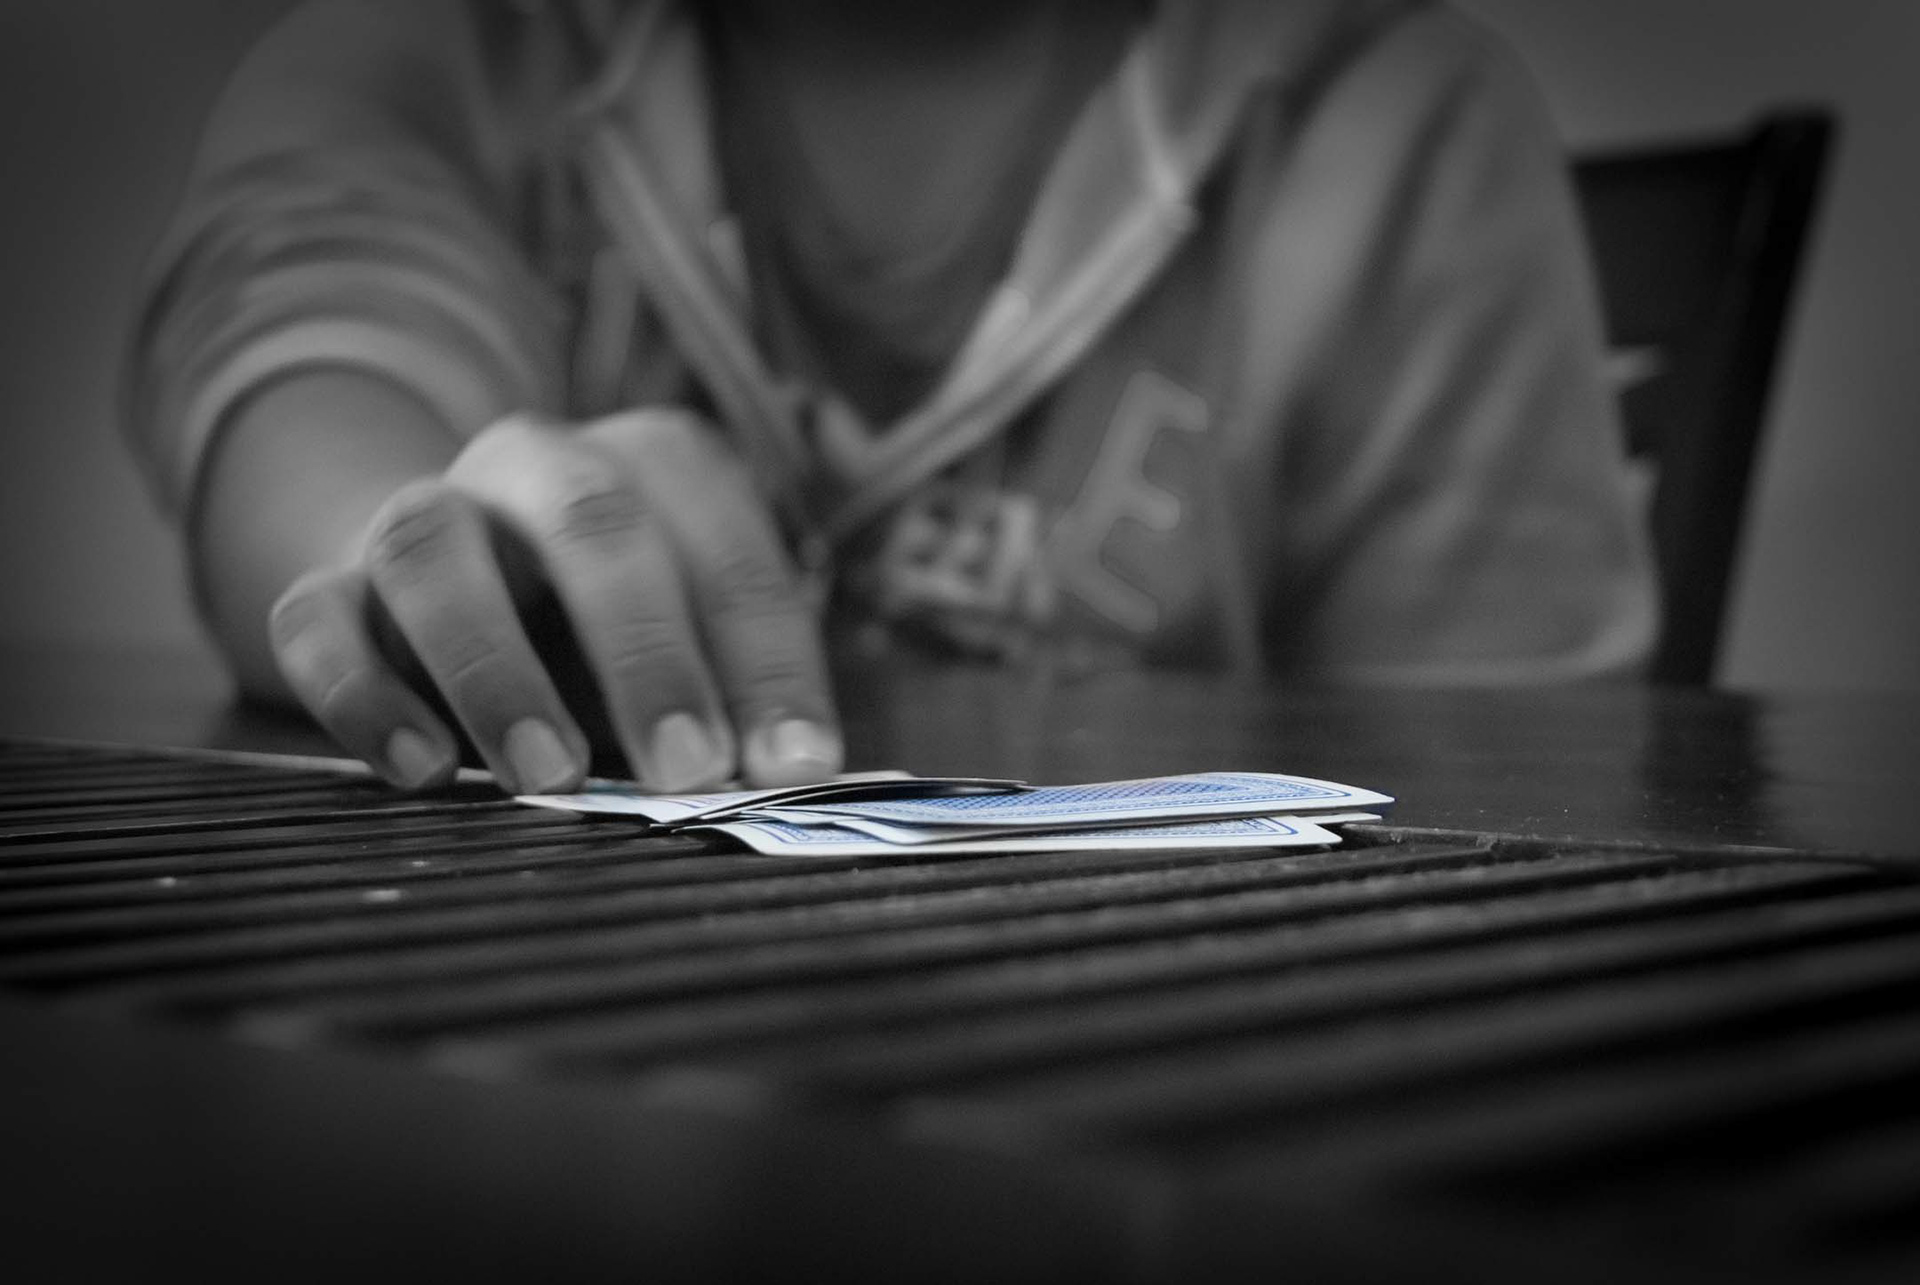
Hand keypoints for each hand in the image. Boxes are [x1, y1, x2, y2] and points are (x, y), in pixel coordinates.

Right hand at [266, 408, 839, 793]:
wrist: (444, 573)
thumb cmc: (603, 624)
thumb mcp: (685, 636)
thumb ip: (727, 692)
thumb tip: (788, 782)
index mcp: (653, 465)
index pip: (727, 549)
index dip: (768, 660)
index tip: (792, 763)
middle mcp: (535, 464)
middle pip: (592, 521)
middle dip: (648, 652)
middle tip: (690, 770)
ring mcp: (423, 512)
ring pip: (434, 552)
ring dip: (494, 668)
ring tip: (549, 777)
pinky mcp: (326, 579)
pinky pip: (315, 618)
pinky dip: (361, 695)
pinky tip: (421, 771)